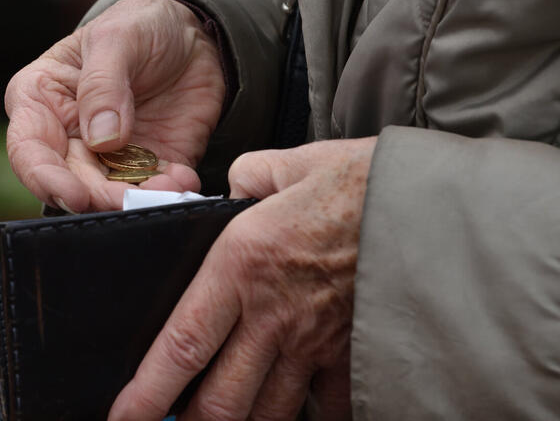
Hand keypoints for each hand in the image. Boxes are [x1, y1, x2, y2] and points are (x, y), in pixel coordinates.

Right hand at [4, 0, 223, 212]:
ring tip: (169, 188)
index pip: (28, 149)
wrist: (192, 36)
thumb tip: (101, 139)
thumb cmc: (139, 25)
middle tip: (130, 200)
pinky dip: (167, 193)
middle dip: (99, 197)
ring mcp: (108, 156)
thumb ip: (102, 83)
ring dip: (136, 200)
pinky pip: (152, 191)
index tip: (75, 195)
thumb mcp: (117, 37)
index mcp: (41, 100)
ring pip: (110, 194)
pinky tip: (183, 179)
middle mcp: (68, 136)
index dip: (45, 178)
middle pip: (71, 181)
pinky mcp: (147, 167)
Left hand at [109, 137, 377, 420]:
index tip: (122, 418)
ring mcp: (316, 343)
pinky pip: (329, 407)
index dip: (146, 394)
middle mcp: (272, 316)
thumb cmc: (362, 180)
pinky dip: (312, 417)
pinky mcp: (355, 353)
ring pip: (267, 414)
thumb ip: (246, 179)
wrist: (438, 202)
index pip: (180, 346)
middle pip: (219, 402)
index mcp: (241, 266)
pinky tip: (298, 414)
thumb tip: (232, 189)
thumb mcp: (287, 164)